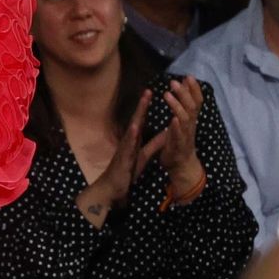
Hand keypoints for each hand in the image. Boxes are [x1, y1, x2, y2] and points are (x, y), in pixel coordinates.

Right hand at [80, 90, 162, 222]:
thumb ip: (155, 144)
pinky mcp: (123, 157)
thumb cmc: (126, 171)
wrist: (113, 187)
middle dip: (142, 105)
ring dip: (138, 115)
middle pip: (136, 119)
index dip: (146, 107)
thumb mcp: (144, 155)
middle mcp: (128, 140)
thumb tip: (166, 132)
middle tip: (148, 90)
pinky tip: (135, 126)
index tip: (151, 92)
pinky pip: (128, 145)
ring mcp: (124, 148)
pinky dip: (131, 135)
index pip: (141, 120)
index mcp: (134, 139)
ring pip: (132, 128)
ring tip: (143, 103)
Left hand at [155, 77, 204, 197]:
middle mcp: (191, 126)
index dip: (194, 89)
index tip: (189, 76)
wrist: (181, 167)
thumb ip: (183, 106)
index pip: (196, 101)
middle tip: (174, 81)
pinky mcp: (178, 147)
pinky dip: (176, 127)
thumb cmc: (179, 142)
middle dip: (184, 93)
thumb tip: (182, 89)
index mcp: (191, 120)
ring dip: (177, 106)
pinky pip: (179, 136)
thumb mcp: (182, 122)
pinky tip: (172, 119)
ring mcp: (186, 136)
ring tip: (168, 94)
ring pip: (184, 119)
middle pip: (191, 107)